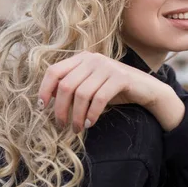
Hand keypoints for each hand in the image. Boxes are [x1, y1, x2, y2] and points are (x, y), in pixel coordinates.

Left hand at [37, 51, 164, 132]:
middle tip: (62, 125)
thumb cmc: (113, 89)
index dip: (44, 89)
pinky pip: (99, 99)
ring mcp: (107, 66)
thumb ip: (72, 87)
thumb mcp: (90, 85)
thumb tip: (47, 102)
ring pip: (82, 94)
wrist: (145, 88)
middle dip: (60, 109)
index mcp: (81, 58)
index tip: (42, 107)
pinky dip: (92, 114)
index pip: (54, 71)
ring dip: (77, 116)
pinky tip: (90, 123)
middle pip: (66, 85)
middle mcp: (92, 58)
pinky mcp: (120, 77)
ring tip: (78, 128)